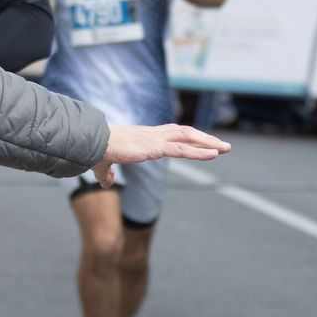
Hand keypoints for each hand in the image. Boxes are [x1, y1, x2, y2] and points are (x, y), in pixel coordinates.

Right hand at [92, 124, 229, 185]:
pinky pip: (182, 149)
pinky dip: (200, 151)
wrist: (91, 144)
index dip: (188, 138)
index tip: (202, 142)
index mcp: (145, 137)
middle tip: (222, 146)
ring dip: (208, 143)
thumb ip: (108, 174)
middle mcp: (153, 134)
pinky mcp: (155, 147)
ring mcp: (156, 139)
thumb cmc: (96, 152)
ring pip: (188, 137)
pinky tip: (214, 154)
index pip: (172, 134)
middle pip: (185, 133)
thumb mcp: (104, 166)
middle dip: (205, 139)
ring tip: (225, 149)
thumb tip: (107, 184)